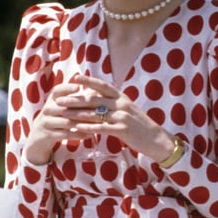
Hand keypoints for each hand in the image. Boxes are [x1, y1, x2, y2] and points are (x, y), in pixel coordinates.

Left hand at [25, 75, 173, 163]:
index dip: (88, 81)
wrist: (157, 140)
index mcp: (122, 98)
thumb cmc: (140, 126)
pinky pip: (102, 128)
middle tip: (60, 100)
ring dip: (78, 114)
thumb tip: (97, 97)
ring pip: (96, 114)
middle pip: (95, 100)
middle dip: (76, 99)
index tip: (74, 77)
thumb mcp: (128, 109)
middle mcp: (122, 104)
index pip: (103, 86)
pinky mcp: (123, 130)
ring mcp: (123, 117)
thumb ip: (114, 103)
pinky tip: (78, 128)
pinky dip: (89, 128)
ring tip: (64, 114)